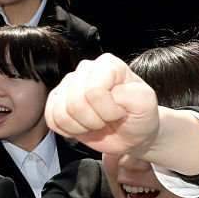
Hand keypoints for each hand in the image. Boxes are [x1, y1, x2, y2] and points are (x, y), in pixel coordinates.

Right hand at [45, 54, 160, 157]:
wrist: (133, 133)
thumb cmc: (139, 115)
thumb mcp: (146, 103)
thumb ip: (132, 94)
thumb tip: (110, 95)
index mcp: (108, 65)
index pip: (94, 90)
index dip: (108, 110)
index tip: (120, 111)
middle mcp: (86, 70)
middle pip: (76, 103)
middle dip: (96, 120)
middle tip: (109, 119)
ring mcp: (68, 85)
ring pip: (62, 113)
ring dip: (83, 126)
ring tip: (98, 122)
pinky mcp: (56, 102)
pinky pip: (52, 121)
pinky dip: (70, 130)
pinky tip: (84, 126)